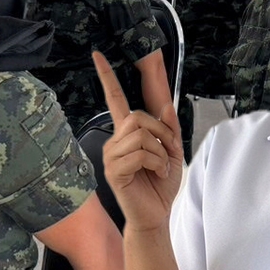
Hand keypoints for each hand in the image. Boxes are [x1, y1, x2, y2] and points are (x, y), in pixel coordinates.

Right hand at [93, 52, 182, 232]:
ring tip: (161, 168)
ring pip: (141, 135)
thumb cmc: (160, 186)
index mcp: (127, 134)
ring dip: (160, 152)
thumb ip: (169, 129)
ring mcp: (112, 155)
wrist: (155, 214)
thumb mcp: (172, 152)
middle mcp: (115, 141)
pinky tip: (156, 174)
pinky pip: (140, 153)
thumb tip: (167, 105)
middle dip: (162, 132)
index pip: (114, 100)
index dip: (106, 77)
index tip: (97, 55)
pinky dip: (157, 163)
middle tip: (169, 152)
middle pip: (138, 116)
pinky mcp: (114, 170)